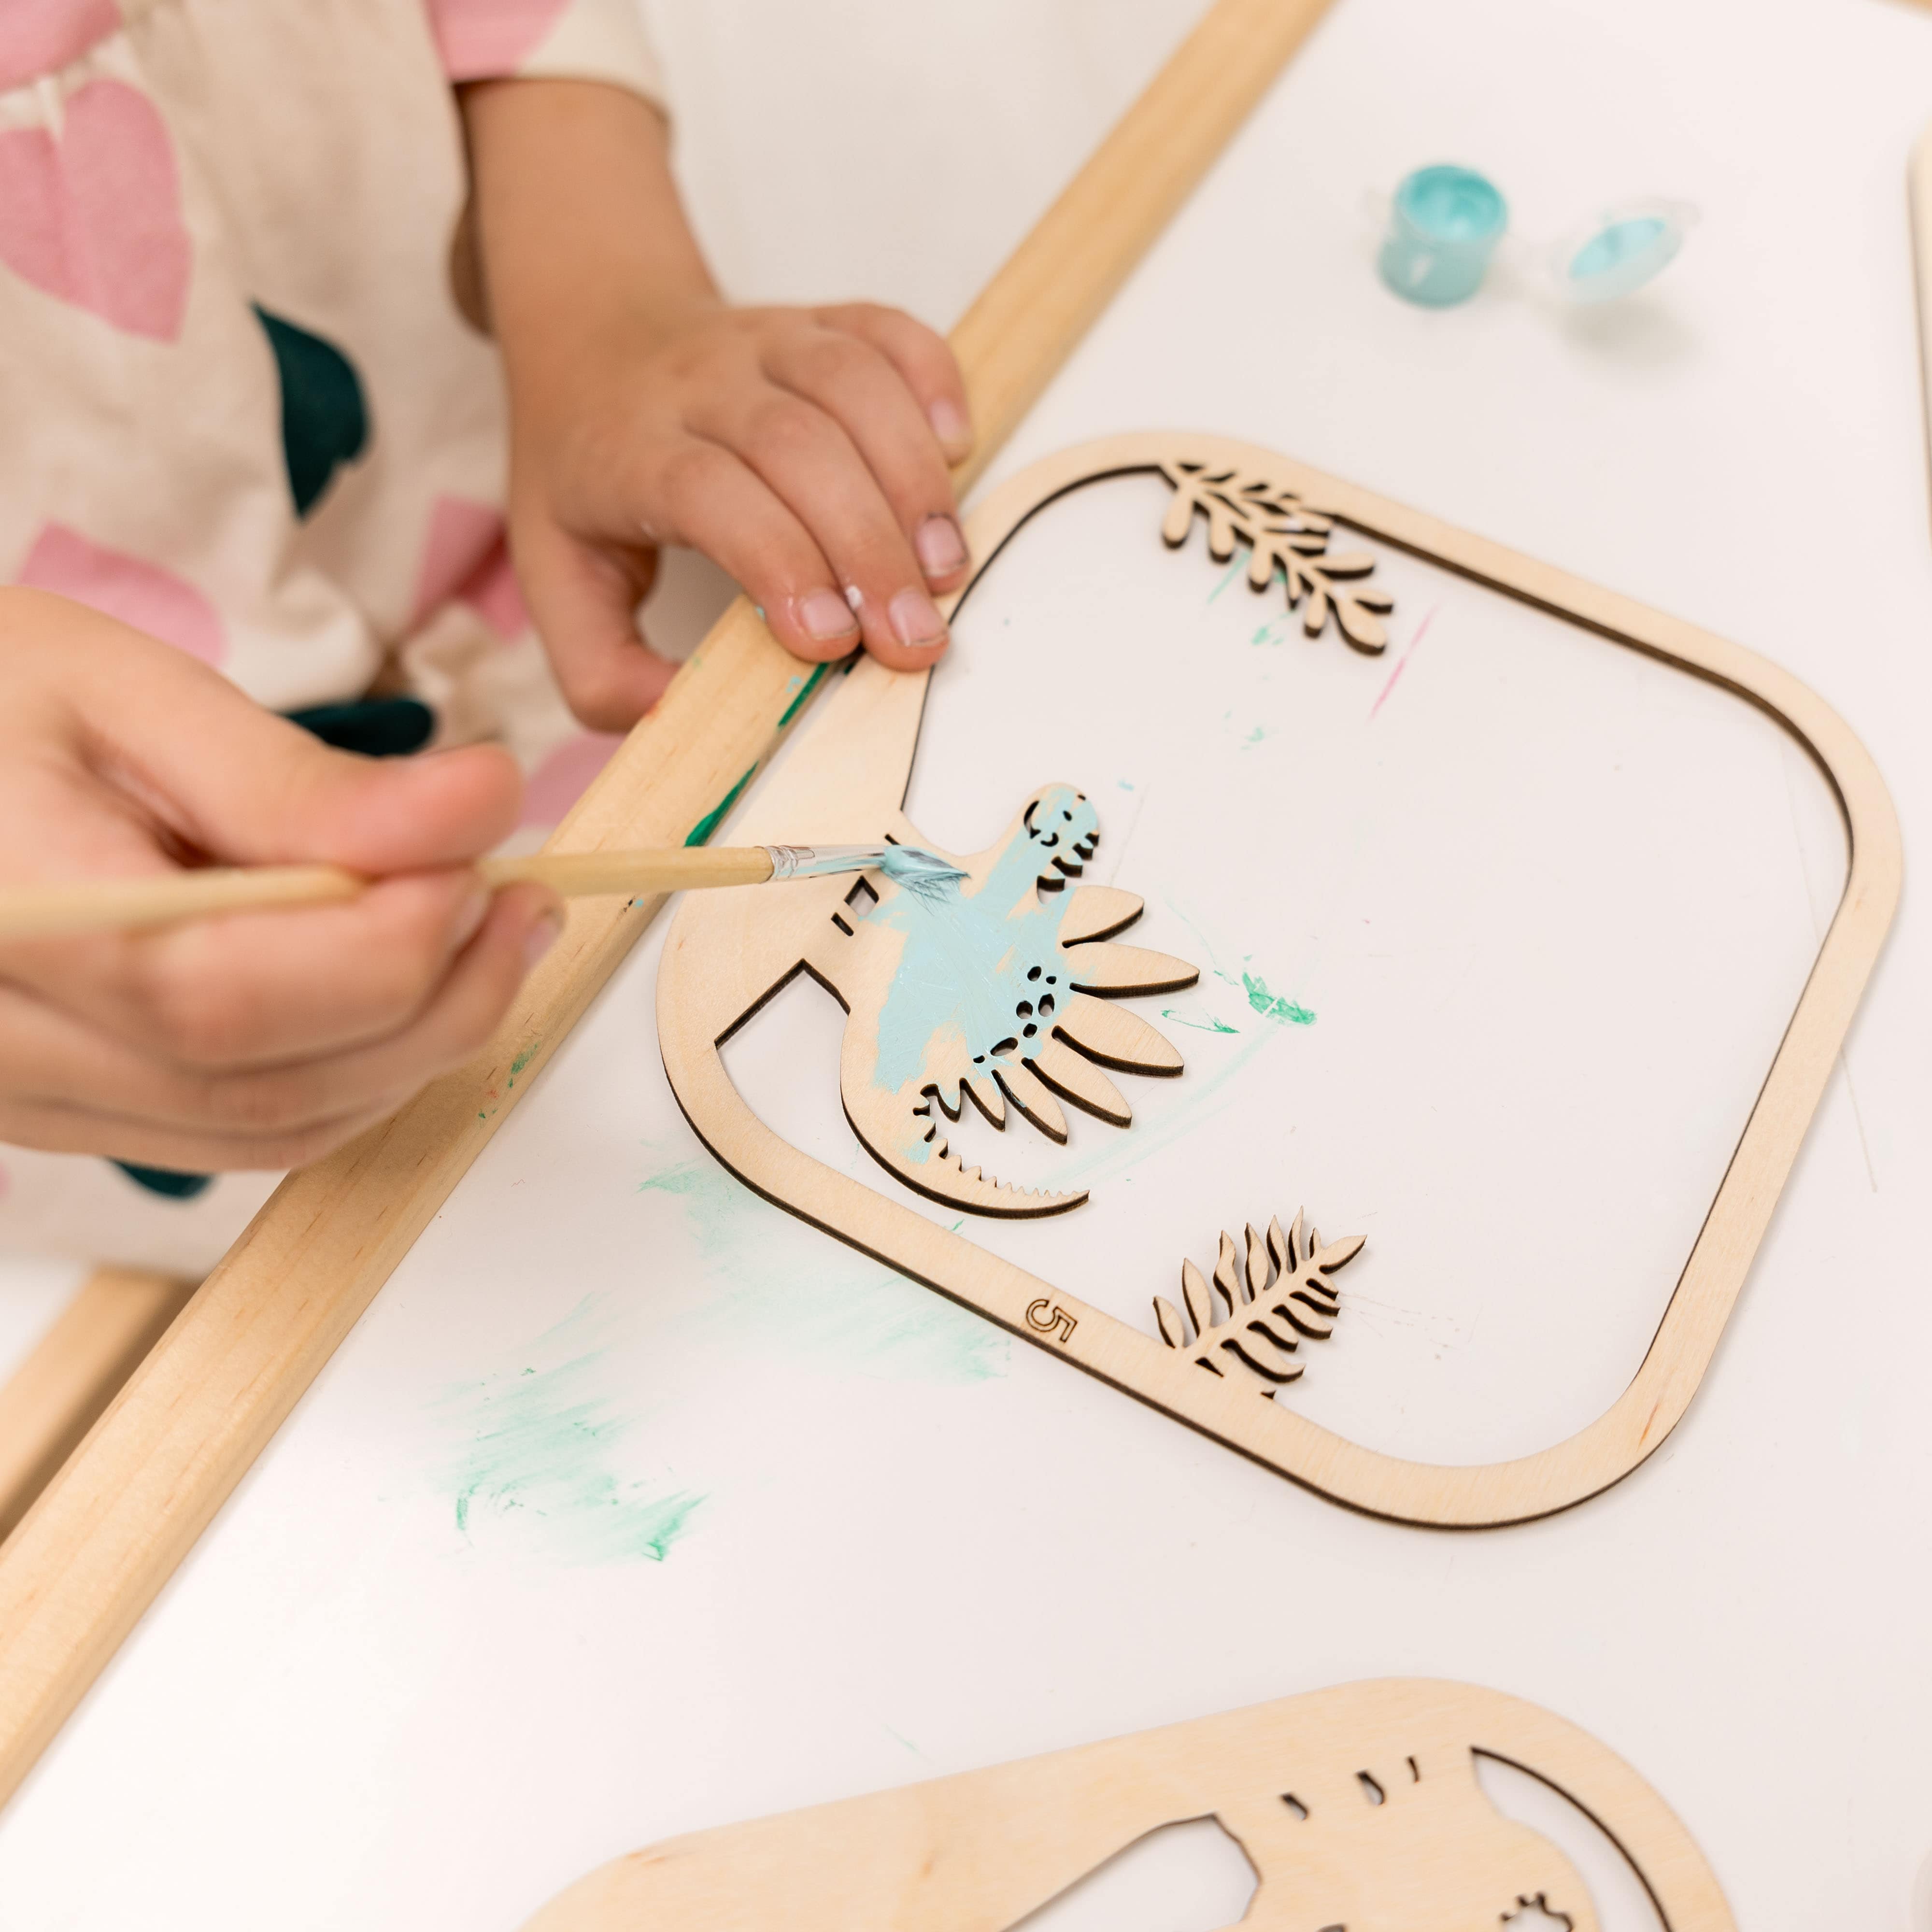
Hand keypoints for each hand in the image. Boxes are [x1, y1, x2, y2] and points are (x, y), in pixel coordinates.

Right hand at [0, 591, 562, 1171]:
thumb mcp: (117, 688)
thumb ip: (298, 778)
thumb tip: (482, 807)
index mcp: (3, 922)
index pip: (223, 996)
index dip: (391, 944)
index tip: (485, 857)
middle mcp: (0, 1047)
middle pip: (268, 1089)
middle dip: (436, 1001)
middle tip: (515, 894)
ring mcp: (28, 1099)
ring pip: (275, 1130)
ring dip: (413, 1044)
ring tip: (480, 924)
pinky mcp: (71, 1109)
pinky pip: (244, 1131)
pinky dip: (354, 1069)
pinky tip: (402, 980)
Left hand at [463, 81, 975, 729]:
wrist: (592, 332)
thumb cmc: (586, 471)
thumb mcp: (553, 579)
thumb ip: (601, 669)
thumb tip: (677, 716)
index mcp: (629, 450)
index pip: (710, 492)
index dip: (779, 561)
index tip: (829, 643)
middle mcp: (699, 383)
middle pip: (798, 445)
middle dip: (869, 548)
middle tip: (915, 637)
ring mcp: (765, 341)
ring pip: (852, 382)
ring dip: (914, 479)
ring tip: (945, 569)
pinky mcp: (820, 320)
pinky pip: (888, 331)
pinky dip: (934, 379)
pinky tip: (955, 449)